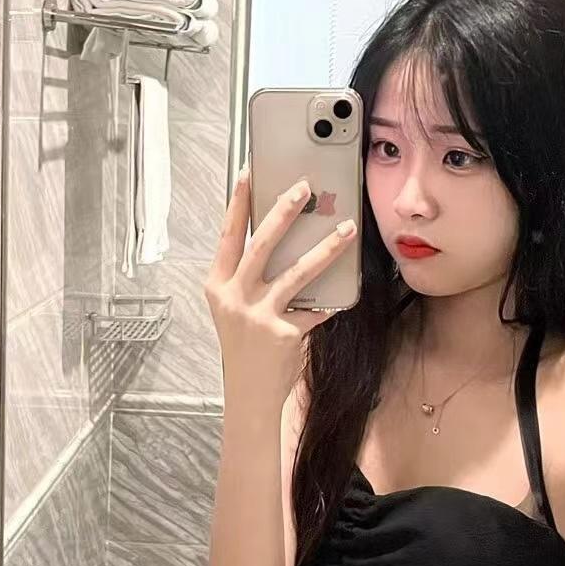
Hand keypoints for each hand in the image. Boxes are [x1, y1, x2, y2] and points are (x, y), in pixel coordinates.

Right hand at [203, 164, 356, 410]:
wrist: (248, 393)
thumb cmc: (246, 346)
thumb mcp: (236, 307)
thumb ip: (251, 277)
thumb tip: (287, 240)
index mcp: (218, 285)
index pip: (227, 235)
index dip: (237, 203)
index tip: (247, 172)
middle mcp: (233, 297)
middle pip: (261, 245)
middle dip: (283, 212)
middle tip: (304, 188)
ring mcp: (257, 315)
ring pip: (296, 272)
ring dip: (325, 248)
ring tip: (347, 230)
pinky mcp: (282, 333)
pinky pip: (315, 308)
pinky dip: (330, 301)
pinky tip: (344, 295)